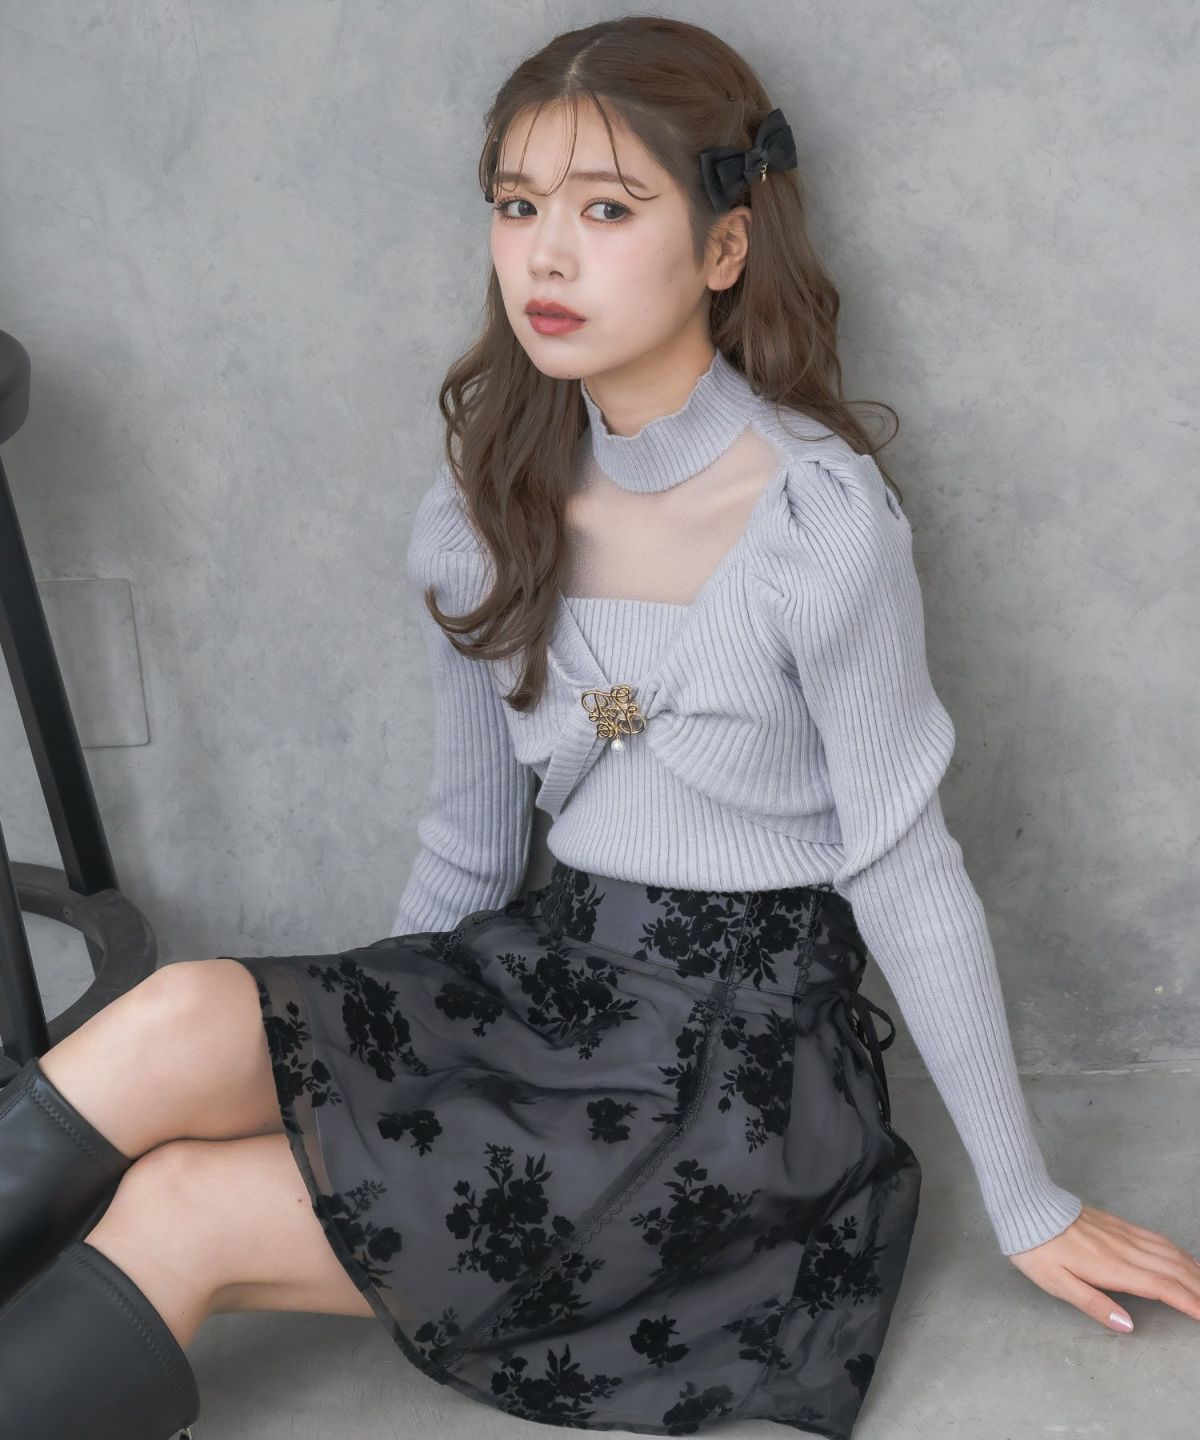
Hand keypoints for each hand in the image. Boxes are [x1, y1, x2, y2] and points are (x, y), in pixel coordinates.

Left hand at [1006, 1201, 1199, 1332]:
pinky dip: (1178, 1251)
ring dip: (1194, 1270)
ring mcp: (1123, 1234)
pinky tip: (1183, 1258)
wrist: (1026, 1206)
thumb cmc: (1038, 1250)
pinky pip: (1157, 1238)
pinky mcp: (1118, 1224)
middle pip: (1175, 1270)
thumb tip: (1127, 1325)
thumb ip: (1094, 1305)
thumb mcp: (1057, 1284)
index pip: (1163, 1288)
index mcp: (1113, 1268)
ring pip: (1170, 1252)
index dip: (1190, 1303)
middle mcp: (1124, 1249)